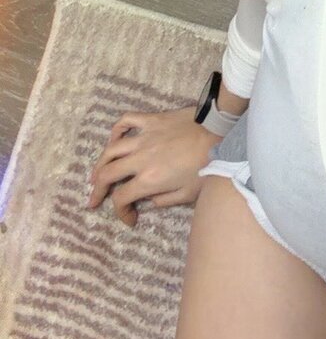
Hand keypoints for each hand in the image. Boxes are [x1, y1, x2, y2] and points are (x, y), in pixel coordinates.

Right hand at [87, 106, 217, 227]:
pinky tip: (114, 139)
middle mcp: (140, 159)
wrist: (220, 131)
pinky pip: (125, 121)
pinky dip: (116, 130)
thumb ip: (166, 200)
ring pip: (110, 150)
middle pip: (107, 175)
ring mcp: (143, 137)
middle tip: (94, 199)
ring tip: (96, 174)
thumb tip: (150, 202)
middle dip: (97, 190)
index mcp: (149, 180)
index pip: (122, 198)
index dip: (121, 212)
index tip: (130, 218)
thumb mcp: (190, 193)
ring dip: (99, 164)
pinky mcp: (151, 120)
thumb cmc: (208, 164)